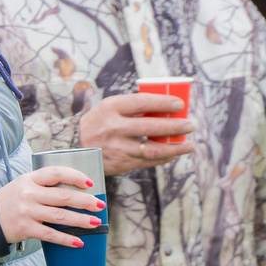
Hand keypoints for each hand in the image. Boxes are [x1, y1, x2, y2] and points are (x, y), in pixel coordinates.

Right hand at [0, 166, 101, 247]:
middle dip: (85, 201)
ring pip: (59, 216)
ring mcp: (27, 212)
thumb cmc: (12, 200)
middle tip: (99, 205)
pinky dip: (66, 239)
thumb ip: (45, 185)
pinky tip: (78, 241)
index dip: (74, 177)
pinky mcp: (25, 229)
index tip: (89, 183)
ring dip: (80, 220)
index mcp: (29, 179)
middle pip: (62, 196)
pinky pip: (50, 234)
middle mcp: (28, 194)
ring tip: (95, 222)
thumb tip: (76, 191)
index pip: (55, 173)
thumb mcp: (24, 185)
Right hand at [79, 92, 195, 175]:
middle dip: (175, 127)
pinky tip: (173, 154)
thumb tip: (166, 108)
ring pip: (152, 149)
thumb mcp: (110, 107)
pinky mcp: (120, 164)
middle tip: (190, 125)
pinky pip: (147, 162)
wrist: (75, 145)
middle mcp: (114, 127)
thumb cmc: (99, 122)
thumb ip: (133, 107)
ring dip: (175, 148)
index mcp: (112, 107)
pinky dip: (163, 158)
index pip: (143, 102)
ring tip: (190, 145)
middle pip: (151, 127)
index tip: (180, 105)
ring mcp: (117, 148)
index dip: (164, 103)